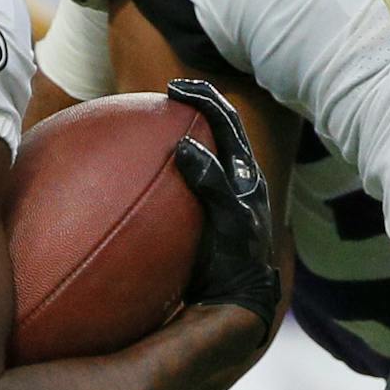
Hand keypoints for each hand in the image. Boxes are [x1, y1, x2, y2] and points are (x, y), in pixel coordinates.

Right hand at [169, 78, 279, 340]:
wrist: (237, 299)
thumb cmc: (234, 263)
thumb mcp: (229, 221)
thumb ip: (212, 183)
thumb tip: (184, 146)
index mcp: (247, 175)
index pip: (228, 123)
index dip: (204, 100)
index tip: (173, 90)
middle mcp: (237, 180)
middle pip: (221, 128)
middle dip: (197, 104)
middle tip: (168, 92)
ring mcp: (223, 195)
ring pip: (208, 149)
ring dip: (187, 128)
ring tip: (157, 119)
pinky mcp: (207, 212)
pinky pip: (191, 176)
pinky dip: (172, 161)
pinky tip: (142, 169)